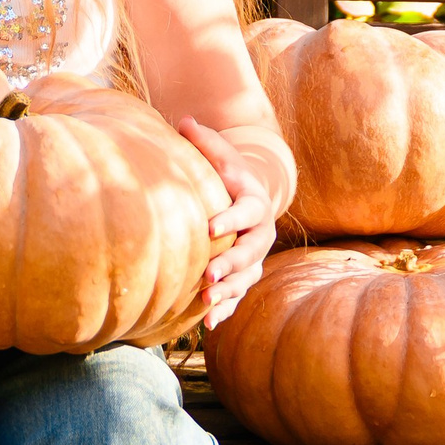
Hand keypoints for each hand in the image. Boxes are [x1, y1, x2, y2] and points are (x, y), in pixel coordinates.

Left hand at [182, 117, 285, 332]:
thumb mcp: (220, 154)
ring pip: (246, 278)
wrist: (249, 199)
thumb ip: (204, 140)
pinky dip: (225, 310)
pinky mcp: (245, 275)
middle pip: (250, 252)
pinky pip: (238, 295)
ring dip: (228, 290)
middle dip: (230, 264)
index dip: (230, 219)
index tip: (210, 228)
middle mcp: (261, 234)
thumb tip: (183, 120)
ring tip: (206, 300)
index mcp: (254, 203)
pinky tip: (208, 324)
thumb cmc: (228, 174)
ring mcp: (255, 258)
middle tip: (208, 274)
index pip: (246, 212)